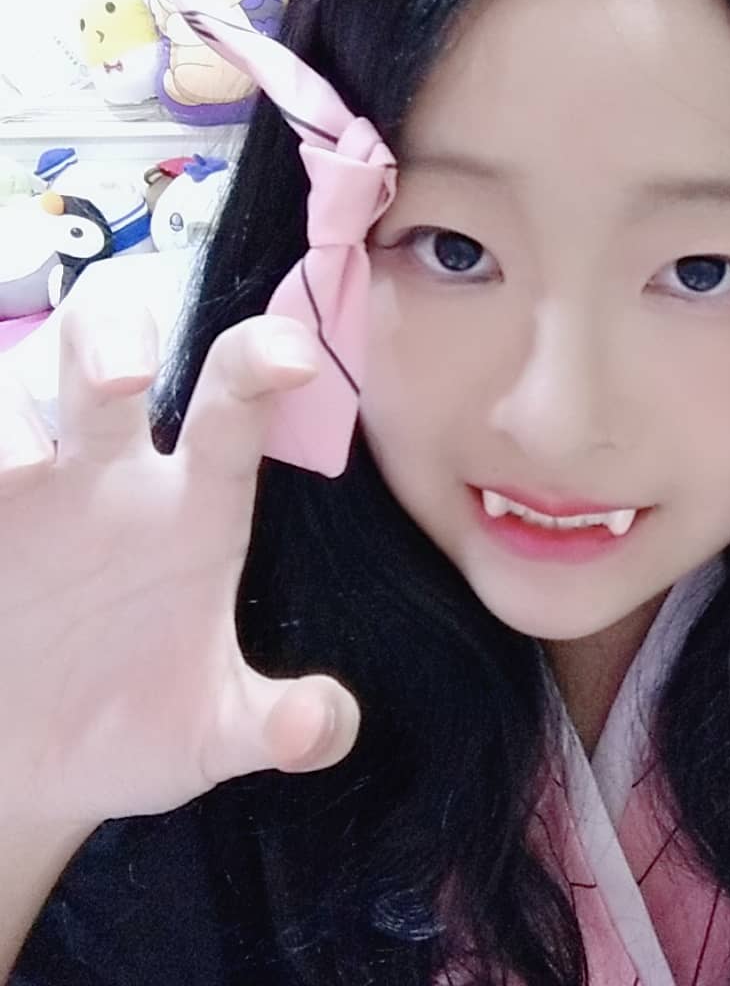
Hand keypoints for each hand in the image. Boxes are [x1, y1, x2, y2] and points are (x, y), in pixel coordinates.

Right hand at [0, 300, 359, 827]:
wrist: (19, 777)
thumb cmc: (132, 731)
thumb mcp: (210, 734)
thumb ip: (279, 726)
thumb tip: (317, 729)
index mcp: (191, 510)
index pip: (233, 412)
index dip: (261, 364)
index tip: (295, 356)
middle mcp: (108, 475)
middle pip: (111, 350)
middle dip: (113, 334)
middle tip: (124, 376)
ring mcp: (20, 489)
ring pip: (13, 385)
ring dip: (10, 403)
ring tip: (18, 465)